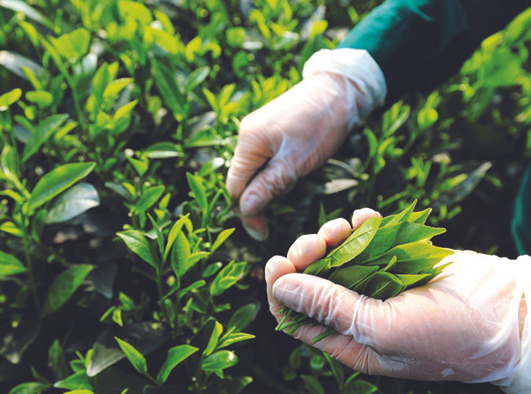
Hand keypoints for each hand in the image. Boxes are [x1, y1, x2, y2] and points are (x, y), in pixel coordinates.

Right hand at [226, 73, 361, 240]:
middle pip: (243, 180)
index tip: (263, 232)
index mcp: (248, 141)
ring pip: (256, 172)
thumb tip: (245, 210)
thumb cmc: (321, 124)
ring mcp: (258, 132)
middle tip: (285, 207)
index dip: (247, 212)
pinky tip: (295, 171)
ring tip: (296, 182)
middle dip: (260, 198)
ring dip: (271, 185)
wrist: (342, 89)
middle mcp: (247, 135)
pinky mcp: (271, 131)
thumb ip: (268, 185)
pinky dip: (277, 172)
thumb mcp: (296, 161)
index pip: (235, 187)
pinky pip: (266, 160)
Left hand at [266, 208, 530, 388]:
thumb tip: (281, 287)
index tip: (277, 263)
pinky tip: (365, 218)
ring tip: (342, 226)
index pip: (296, 318)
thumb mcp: (382, 328)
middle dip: (305, 256)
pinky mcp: (398, 257)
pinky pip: (367, 237)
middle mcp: (357, 312)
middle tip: (316, 240)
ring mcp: (377, 282)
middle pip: (311, 281)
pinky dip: (361, 225)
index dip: (281, 290)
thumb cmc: (448, 335)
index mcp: (348, 340)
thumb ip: (329, 307)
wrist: (509, 313)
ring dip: (331, 235)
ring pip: (335, 254)